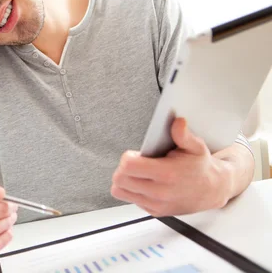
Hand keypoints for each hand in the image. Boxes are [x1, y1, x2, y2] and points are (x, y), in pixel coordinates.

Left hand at [111, 118, 231, 216]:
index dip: (127, 157)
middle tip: (134, 163)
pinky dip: (133, 191)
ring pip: (120, 191)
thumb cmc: (201, 167)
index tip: (134, 154)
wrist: (213, 190)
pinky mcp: (155, 211)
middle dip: (123, 168)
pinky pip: (131, 200)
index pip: (128, 166)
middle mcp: (160, 192)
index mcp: (167, 173)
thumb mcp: (196, 147)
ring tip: (137, 173)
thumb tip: (178, 123)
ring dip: (125, 181)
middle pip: (120, 180)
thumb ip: (184, 135)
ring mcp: (157, 204)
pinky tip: (146, 183)